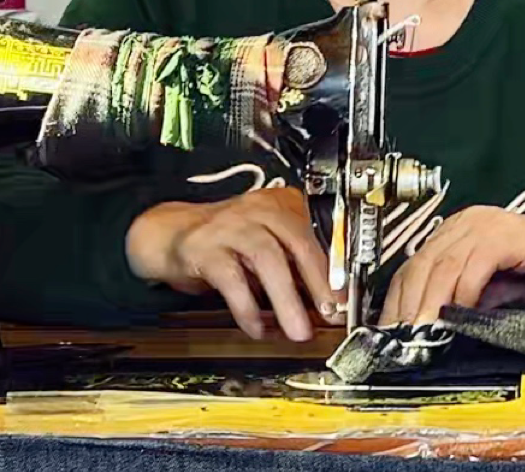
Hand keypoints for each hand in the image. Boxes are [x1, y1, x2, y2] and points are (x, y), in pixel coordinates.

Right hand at [125, 186, 339, 341]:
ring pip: (266, 258)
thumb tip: (324, 301)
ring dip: (287, 298)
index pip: (314, 234)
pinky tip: (256, 327)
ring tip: (298, 330)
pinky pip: (231, 278)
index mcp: (279, 205)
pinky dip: (247, 306)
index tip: (344, 300)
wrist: (170, 233)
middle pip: (296, 242)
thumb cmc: (225, 241)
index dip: (332, 269)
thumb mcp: (264, 244)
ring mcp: (230, 226)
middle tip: (331, 314)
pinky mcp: (204, 248)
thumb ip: (291, 265)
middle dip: (318, 281)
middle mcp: (258, 210)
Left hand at [380, 208, 524, 325]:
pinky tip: (459, 314)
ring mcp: (488, 224)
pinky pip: (475, 261)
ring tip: (421, 335)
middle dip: (406, 306)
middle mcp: (467, 222)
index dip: (396, 301)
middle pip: (421, 263)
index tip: (386, 335)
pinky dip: (463, 290)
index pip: (412, 265)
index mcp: (458, 231)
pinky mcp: (509, 234)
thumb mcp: (492, 289)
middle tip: (399, 342)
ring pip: (443, 263)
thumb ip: (461, 300)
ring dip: (429, 304)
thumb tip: (424, 332)